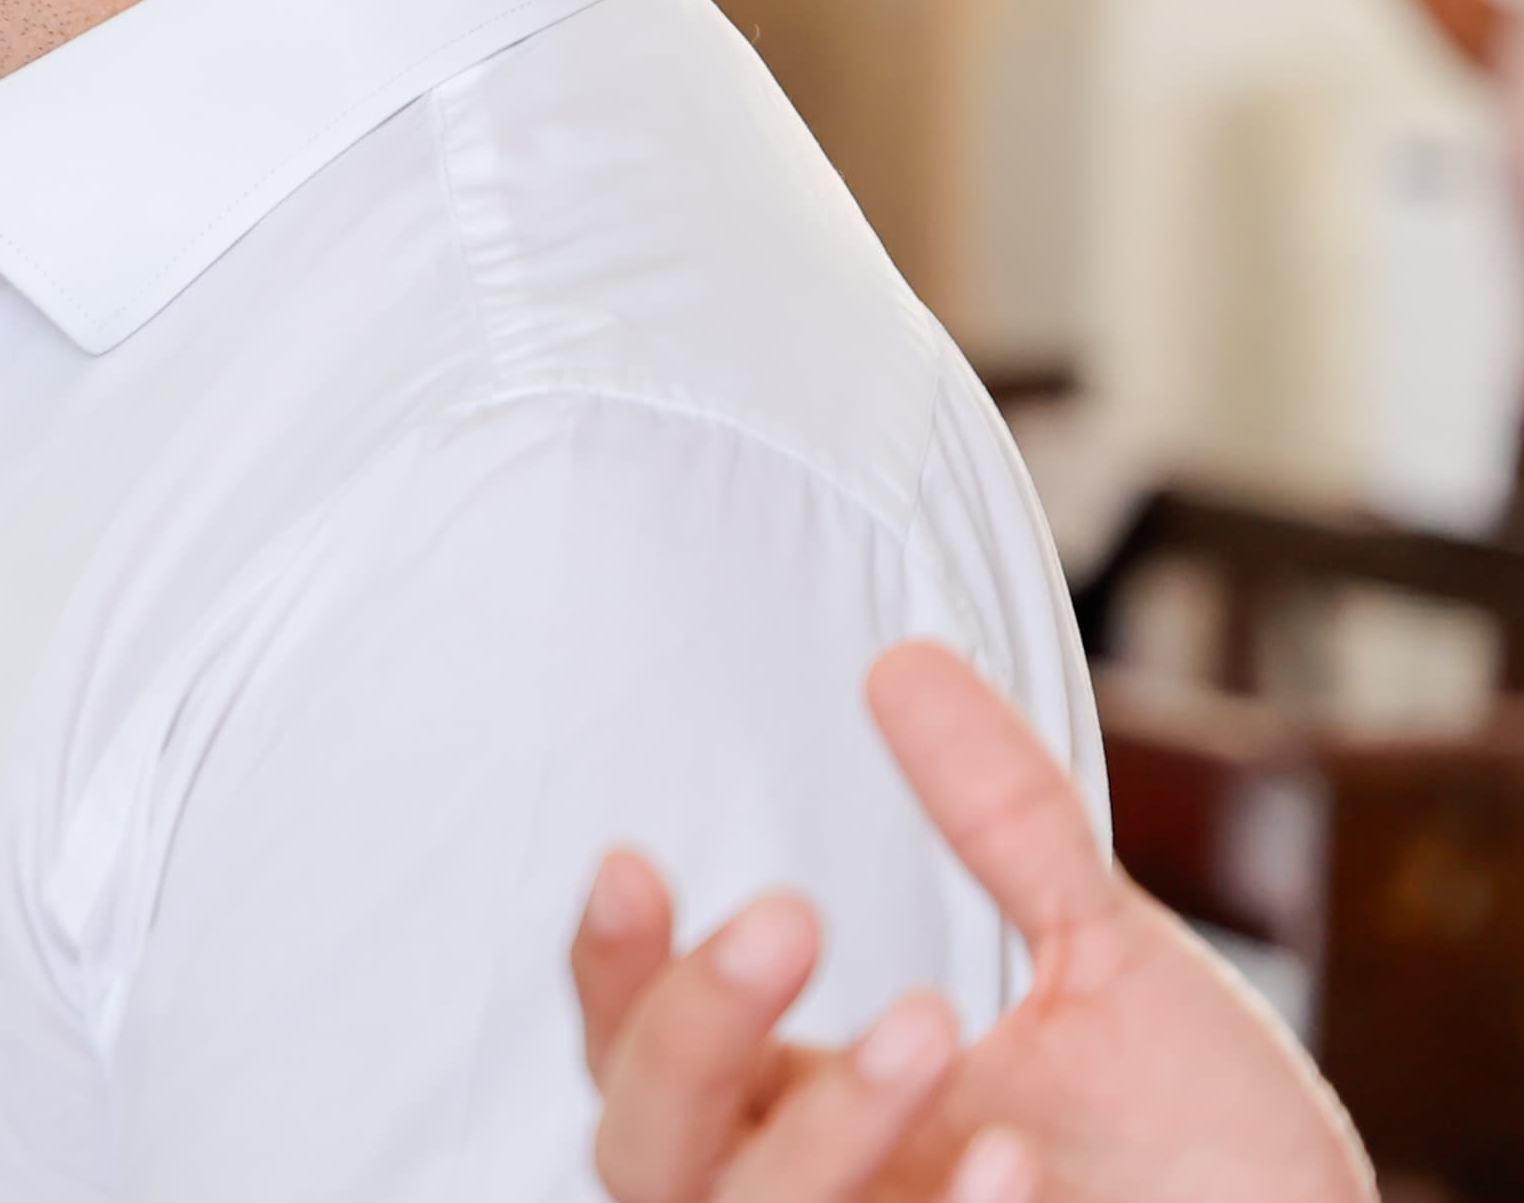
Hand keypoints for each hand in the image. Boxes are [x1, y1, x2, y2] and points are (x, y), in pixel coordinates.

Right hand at [572, 643, 1373, 1202]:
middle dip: (690, 1030)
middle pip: (643, 1145)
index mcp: (803, 1106)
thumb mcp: (1107, 963)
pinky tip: (1016, 1162)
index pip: (637, 1043)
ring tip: (932, 1020)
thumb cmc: (1206, 1149)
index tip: (636, 861)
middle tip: (787, 918)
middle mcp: (814, 1197)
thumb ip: (1005, 824)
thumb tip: (908, 665)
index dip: (609, 964)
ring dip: (819, 1126)